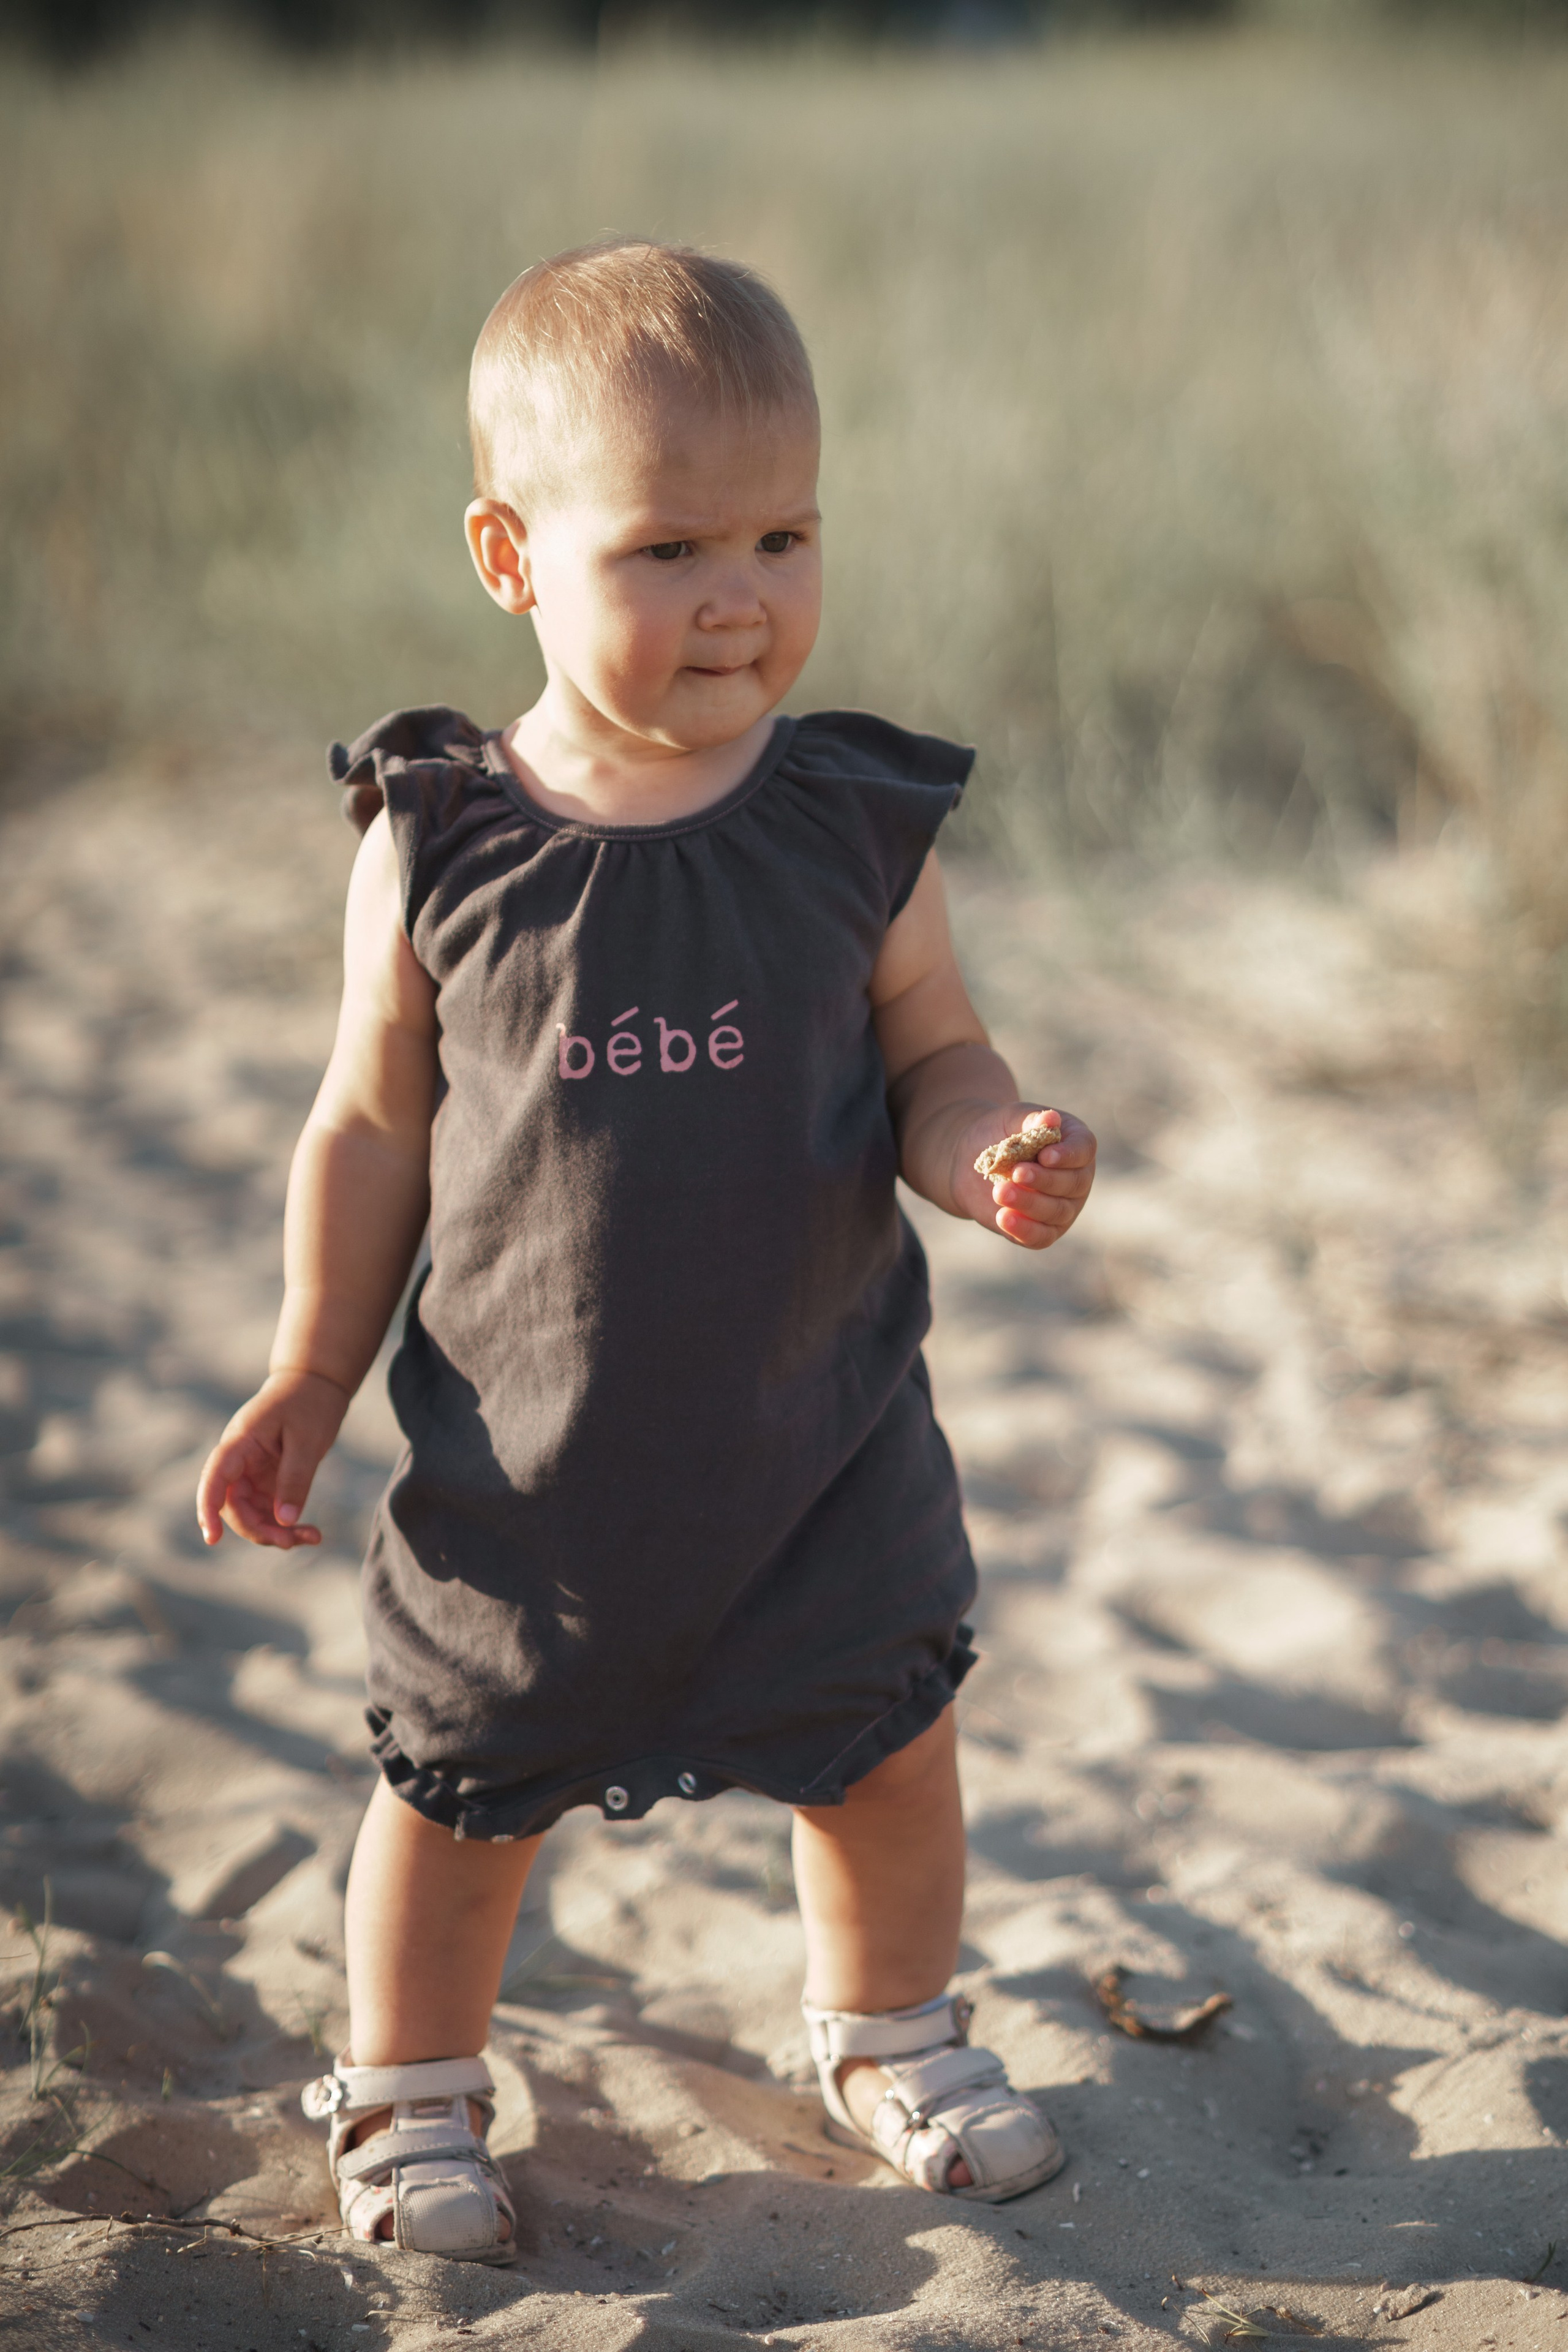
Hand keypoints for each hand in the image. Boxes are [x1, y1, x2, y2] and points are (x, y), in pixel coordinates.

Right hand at [195, 1369, 349, 1548]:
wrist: (316, 1384)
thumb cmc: (310, 1403)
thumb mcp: (308, 1440)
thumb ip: (295, 1479)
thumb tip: (284, 1521)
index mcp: (240, 1442)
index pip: (215, 1477)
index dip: (208, 1508)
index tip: (212, 1539)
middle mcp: (239, 1460)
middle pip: (233, 1506)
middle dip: (258, 1529)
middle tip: (291, 1542)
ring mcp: (251, 1473)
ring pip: (250, 1514)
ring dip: (275, 1532)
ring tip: (312, 1537)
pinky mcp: (267, 1481)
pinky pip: (268, 1511)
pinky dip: (286, 1525)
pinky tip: (310, 1533)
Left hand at [951, 1105, 1096, 1250]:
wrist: (970, 1160)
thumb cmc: (999, 1133)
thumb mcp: (1012, 1119)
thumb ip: (1031, 1120)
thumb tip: (1051, 1117)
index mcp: (1076, 1145)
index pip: (1083, 1150)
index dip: (1068, 1155)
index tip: (1045, 1156)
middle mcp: (1077, 1178)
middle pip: (1073, 1183)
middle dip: (1045, 1180)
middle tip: (1016, 1172)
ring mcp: (1063, 1207)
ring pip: (1057, 1211)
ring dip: (1029, 1203)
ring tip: (1000, 1192)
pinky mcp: (1043, 1230)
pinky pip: (1041, 1236)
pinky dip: (1024, 1229)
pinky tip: (1003, 1218)